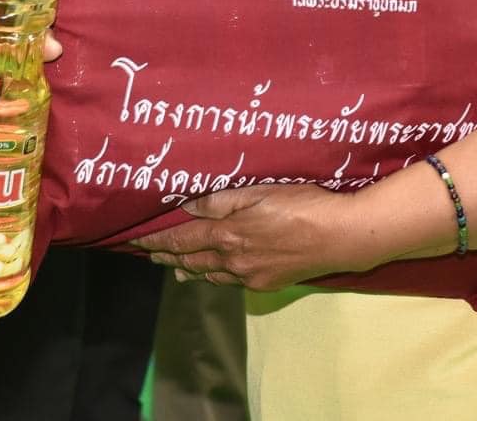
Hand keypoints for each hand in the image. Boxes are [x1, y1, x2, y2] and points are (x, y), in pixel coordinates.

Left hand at [132, 184, 363, 290]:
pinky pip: (230, 282)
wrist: (340, 236)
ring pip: (209, 275)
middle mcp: (232, 260)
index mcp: (226, 234)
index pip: (180, 239)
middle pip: (190, 260)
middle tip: (148, 254)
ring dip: (188, 269)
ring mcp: (250, 276)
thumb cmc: (301, 204)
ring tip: (173, 267)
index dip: (156, 240)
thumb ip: (219, 201)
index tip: (136, 240)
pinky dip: (214, 277)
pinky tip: (213, 275)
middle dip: (167, 256)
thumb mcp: (257, 192)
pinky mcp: (267, 284)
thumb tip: (185, 206)